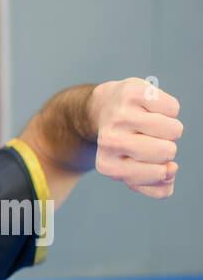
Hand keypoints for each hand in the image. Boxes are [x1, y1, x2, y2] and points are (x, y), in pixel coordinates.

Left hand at [91, 78, 182, 197]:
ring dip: (170, 128)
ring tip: (149, 124)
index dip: (164, 168)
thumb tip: (170, 173)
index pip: (158, 175)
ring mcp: (120, 116)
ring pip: (174, 130)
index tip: (148, 160)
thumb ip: (156, 186)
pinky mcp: (132, 93)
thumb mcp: (134, 169)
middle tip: (148, 139)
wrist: (105, 108)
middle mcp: (110, 141)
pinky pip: (173, 108)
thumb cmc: (125, 144)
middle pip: (168, 152)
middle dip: (168, 147)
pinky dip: (168, 109)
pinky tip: (148, 108)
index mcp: (108, 166)